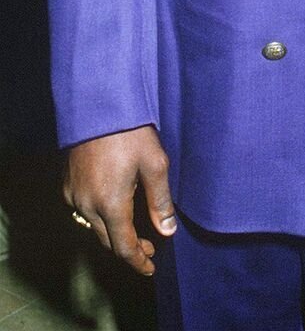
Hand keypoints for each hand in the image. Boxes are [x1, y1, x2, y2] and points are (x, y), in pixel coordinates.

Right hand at [64, 125, 175, 274]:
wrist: (98, 105)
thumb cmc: (130, 131)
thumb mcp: (155, 163)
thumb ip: (161, 201)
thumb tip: (168, 231)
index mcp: (110, 204)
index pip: (124, 247)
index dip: (138, 261)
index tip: (150, 268)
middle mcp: (87, 205)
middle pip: (107, 240)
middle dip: (129, 247)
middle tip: (149, 247)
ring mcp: (74, 194)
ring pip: (94, 226)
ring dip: (114, 232)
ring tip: (134, 228)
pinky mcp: (68, 183)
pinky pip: (84, 210)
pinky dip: (100, 215)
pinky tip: (114, 205)